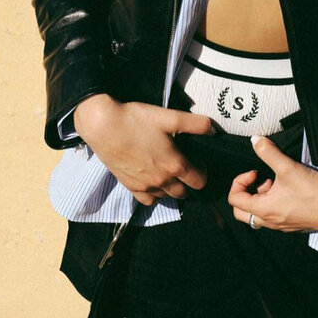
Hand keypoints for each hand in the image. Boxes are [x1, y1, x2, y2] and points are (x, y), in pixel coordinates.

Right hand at [75, 98, 216, 207]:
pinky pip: (147, 200)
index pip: (199, 181)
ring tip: (168, 172)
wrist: (103, 126)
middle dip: (188, 182)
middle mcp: (162, 180)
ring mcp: (145, 185)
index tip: (199, 162)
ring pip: (166, 197)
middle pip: (183, 193)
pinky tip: (152, 181)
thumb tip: (214, 130)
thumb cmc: (137, 120)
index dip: (202, 172)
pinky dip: (153, 195)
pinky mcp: (130, 186)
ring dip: (171, 189)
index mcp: (175, 164)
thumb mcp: (170, 117)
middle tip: (183, 166)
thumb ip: (196, 124)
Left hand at [228, 135, 317, 231]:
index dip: (240, 181)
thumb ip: (268, 152)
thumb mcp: (287, 167)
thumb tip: (256, 141)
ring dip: (261, 198)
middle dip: (247, 193)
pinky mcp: (293, 225)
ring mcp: (281, 225)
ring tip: (275, 184)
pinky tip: (288, 192)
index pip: (234, 199)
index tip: (255, 171)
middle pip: (242, 212)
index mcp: (263, 209)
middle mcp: (270, 221)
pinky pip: (274, 218)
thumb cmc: (313, 191)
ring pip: (258, 216)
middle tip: (260, 180)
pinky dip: (273, 204)